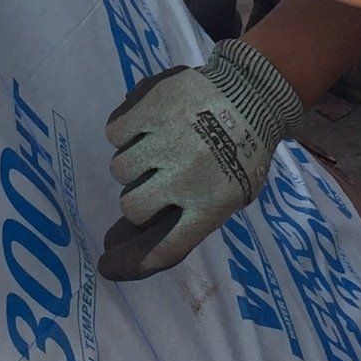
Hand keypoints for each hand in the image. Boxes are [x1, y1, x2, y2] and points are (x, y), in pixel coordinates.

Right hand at [97, 41, 302, 279]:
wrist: (253, 94)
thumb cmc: (240, 151)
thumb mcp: (228, 194)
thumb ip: (183, 219)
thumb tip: (118, 245)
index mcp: (212, 204)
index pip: (168, 249)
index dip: (134, 264)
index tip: (107, 265)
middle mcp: (187, 177)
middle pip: (133, 208)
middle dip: (138, 197)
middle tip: (152, 179)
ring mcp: (169, 140)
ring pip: (120, 168)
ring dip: (133, 162)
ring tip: (157, 145)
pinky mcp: (153, 107)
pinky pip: (114, 131)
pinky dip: (124, 129)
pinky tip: (146, 124)